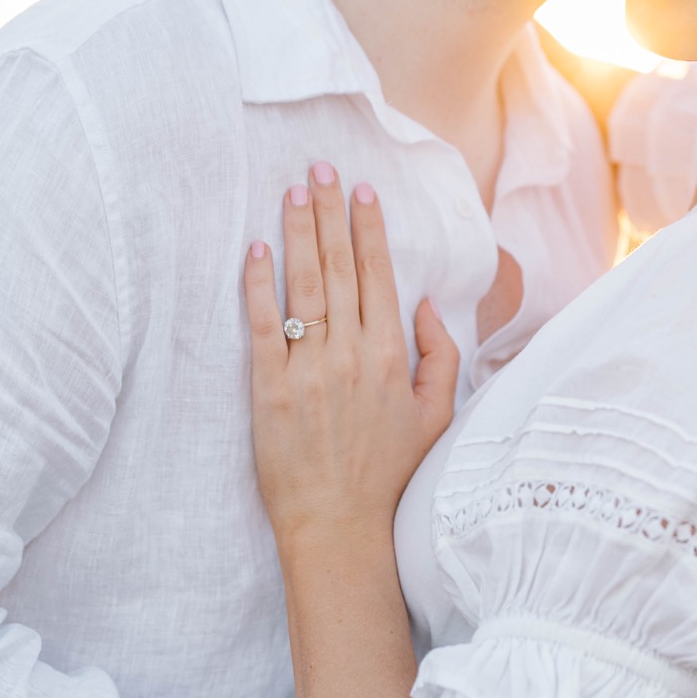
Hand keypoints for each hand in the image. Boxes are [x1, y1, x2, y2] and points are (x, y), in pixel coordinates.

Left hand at [243, 167, 458, 551]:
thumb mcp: (436, 417)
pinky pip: (262, 327)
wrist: (341, 529)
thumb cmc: (391, 477)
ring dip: (297, 233)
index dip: (369, 228)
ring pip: (303, 286)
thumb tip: (429, 305)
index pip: (379, 275)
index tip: (361, 190)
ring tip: (291, 192)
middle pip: (339, 267)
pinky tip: (256, 250)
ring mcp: (309, 371)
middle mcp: (352, 354)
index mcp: (393, 357)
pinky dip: (258, 286)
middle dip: (329, 212)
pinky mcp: (269, 391)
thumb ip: (440, 357)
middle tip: (319, 168)